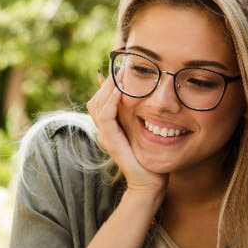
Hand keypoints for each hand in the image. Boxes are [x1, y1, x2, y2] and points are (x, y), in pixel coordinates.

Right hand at [86, 74, 166, 195]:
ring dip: (108, 87)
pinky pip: (105, 117)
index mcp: (111, 127)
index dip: (109, 83)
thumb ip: (141, 116)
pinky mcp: (111, 142)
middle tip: (120, 65)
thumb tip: (146, 94)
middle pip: (96, 99)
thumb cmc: (151, 157)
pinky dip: (111, 102)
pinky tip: (120, 91)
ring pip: (97, 105)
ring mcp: (106, 136)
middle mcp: (105, 130)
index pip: (102, 99)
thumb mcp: (145, 131)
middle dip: (108, 81)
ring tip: (119, 73)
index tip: (123, 66)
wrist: (150, 183)